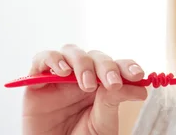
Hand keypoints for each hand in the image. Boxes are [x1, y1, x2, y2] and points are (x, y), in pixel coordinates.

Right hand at [22, 44, 147, 134]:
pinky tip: (64, 72)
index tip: (138, 76)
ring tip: (88, 85)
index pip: (117, 66)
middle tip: (112, 85)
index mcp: (101, 84)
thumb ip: (112, 102)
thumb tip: (137, 86)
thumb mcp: (102, 124)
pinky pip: (43, 58)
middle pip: (96, 57)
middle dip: (107, 67)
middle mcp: (81, 76)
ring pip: (72, 51)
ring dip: (83, 63)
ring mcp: (59, 76)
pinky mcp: (37, 80)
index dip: (128, 66)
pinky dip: (54, 60)